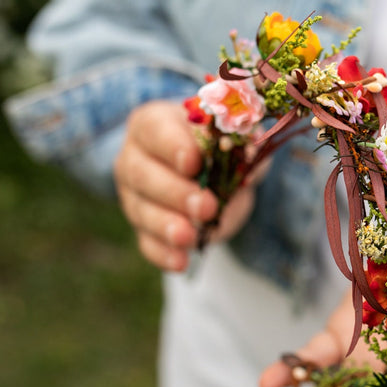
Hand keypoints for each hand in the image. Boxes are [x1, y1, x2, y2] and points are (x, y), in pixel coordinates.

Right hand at [114, 101, 254, 270]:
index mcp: (154, 124)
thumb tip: (252, 149)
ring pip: (142, 211)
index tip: (194, 162)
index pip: (154, 129)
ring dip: (167, 226)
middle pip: (143, 174)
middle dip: (175, 193)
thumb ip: (241, 143)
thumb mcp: (232, 139)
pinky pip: (147, 243)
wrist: (211, 172)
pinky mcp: (142, 227)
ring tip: (190, 237)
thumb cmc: (217, 146)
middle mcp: (135, 158)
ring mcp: (134, 195)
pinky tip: (180, 262)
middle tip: (206, 206)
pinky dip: (163, 254)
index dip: (172, 146)